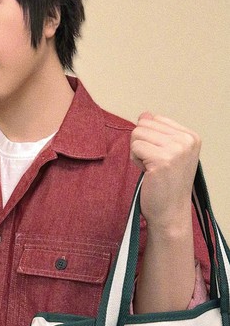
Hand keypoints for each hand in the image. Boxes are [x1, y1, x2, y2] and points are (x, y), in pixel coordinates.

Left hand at [130, 112, 200, 229]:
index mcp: (190, 136)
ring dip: (137, 152)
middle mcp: (186, 140)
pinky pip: (134, 147)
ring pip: (136, 134)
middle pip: (143, 125)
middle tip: (153, 163)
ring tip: (151, 168)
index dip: (149, 138)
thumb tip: (144, 114)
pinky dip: (135, 160)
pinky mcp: (162, 160)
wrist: (170, 211)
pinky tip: (147, 172)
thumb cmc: (166, 183)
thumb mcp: (167, 151)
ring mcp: (176, 150)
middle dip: (141, 144)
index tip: (160, 156)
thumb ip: (157, 132)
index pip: (154, 119)